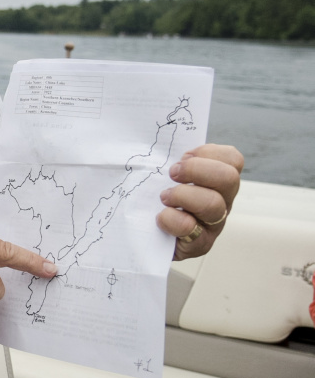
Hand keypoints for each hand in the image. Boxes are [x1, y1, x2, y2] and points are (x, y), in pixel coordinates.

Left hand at [157, 144, 243, 259]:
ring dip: (183, 195)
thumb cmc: (153, 196)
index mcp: (217, 179)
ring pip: (213, 204)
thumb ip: (164, 154)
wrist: (144, 233)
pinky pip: (191, 228)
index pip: (232, 159)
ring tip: (163, 197)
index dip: (208, 153)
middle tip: (172, 173)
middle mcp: (222, 200)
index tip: (182, 155)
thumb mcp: (160, 171)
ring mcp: (214, 224)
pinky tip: (160, 218)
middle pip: (228, 178)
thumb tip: (146, 133)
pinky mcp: (200, 244)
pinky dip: (172, 220)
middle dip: (197, 170)